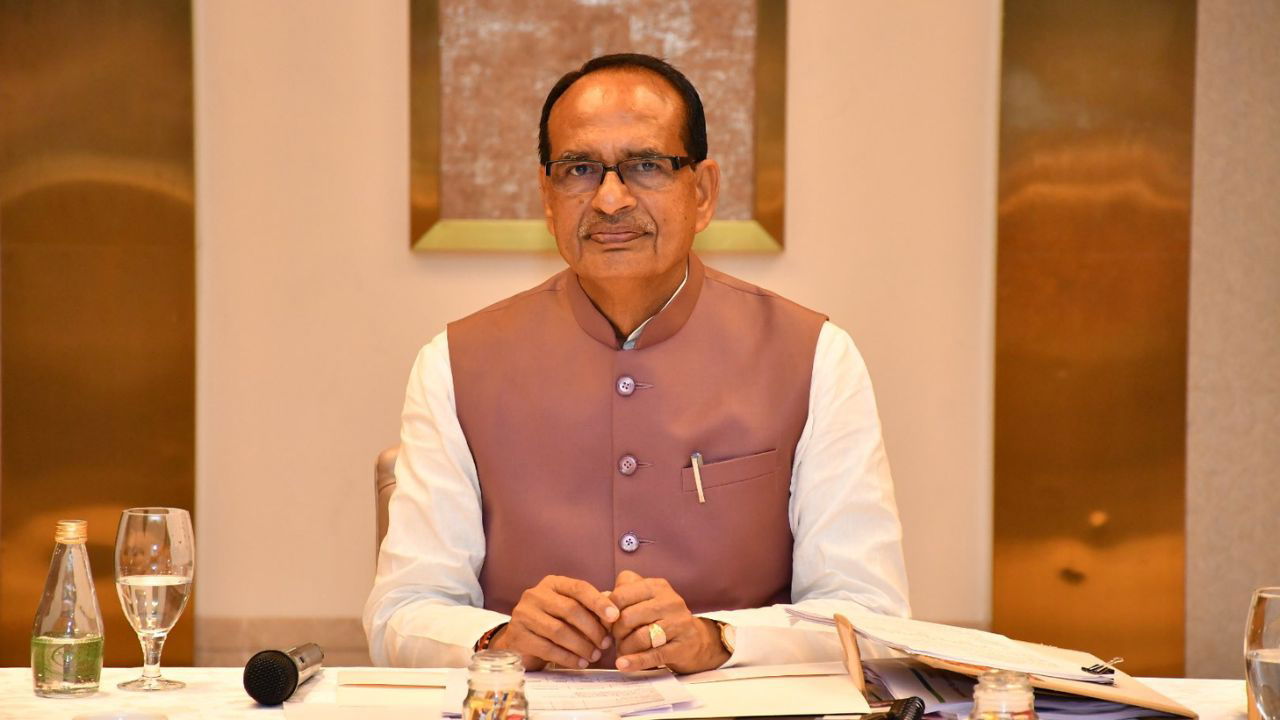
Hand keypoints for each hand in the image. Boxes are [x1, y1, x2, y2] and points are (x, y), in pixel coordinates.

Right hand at [490, 575, 618, 669]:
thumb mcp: (569, 609)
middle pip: (570, 610)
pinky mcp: (517, 636)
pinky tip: (579, 662)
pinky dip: (567, 657)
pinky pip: (547, 648)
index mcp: (552, 583)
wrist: (519, 639)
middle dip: (592, 629)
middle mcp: (536, 595)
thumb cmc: (551, 621)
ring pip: (559, 631)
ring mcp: (524, 614)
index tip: (615, 616)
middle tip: (606, 644)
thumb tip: (614, 613)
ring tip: (594, 656)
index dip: (598, 602)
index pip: (579, 588)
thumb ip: (589, 609)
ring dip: (581, 646)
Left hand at [608, 570, 729, 673]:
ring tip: (622, 652)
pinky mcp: (682, 646)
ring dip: (625, 648)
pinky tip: (623, 665)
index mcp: (656, 586)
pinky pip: (654, 655)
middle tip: (616, 639)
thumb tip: (600, 603)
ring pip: (640, 637)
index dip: (608, 611)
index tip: (606, 622)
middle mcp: (669, 601)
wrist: (696, 640)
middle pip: (628, 617)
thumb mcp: (645, 600)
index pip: (621, 594)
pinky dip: (635, 661)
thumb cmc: (661, 619)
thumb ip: (622, 597)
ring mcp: (678, 623)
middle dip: (616, 632)